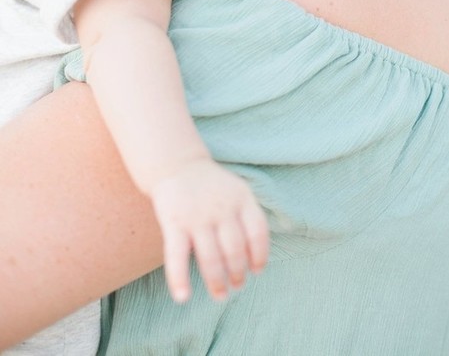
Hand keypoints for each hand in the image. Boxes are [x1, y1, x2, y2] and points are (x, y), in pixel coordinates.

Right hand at [150, 157, 268, 302]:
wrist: (177, 164)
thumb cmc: (211, 186)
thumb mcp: (237, 191)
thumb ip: (248, 218)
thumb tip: (256, 259)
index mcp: (241, 197)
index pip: (258, 231)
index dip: (260, 255)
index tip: (257, 271)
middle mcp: (221, 207)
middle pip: (235, 249)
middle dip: (238, 273)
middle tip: (237, 286)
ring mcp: (197, 216)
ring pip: (211, 258)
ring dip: (217, 281)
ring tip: (221, 294)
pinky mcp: (174, 223)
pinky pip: (177, 256)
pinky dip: (179, 279)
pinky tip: (183, 297)